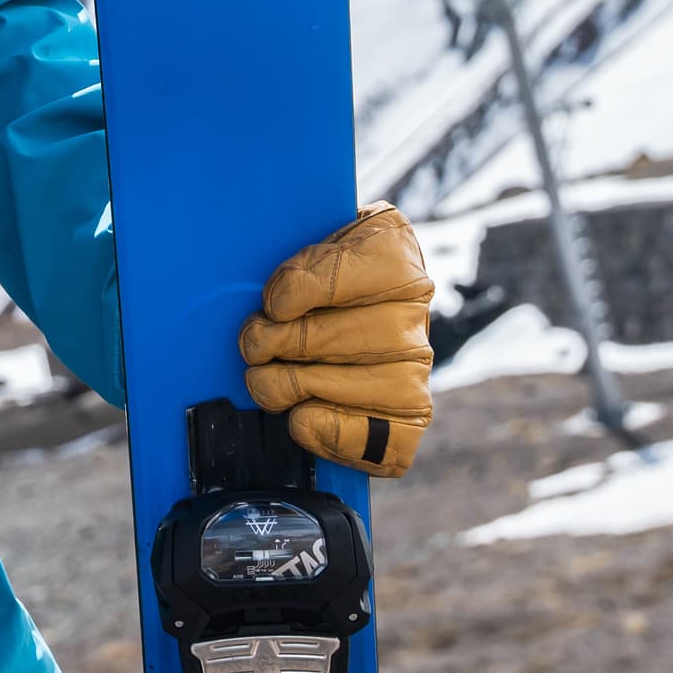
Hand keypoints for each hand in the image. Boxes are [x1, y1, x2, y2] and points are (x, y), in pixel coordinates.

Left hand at [238, 204, 435, 477]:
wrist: (373, 304)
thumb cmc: (334, 269)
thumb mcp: (320, 232)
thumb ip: (300, 251)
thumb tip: (277, 298)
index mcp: (390, 251)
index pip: (326, 279)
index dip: (287, 295)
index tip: (273, 304)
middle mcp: (412, 310)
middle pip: (313, 340)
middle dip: (269, 344)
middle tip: (256, 343)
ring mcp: (416, 366)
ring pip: (321, 385)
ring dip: (278, 386)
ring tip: (267, 376)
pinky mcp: (412, 414)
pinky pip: (369, 440)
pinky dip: (322, 432)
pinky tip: (302, 415)